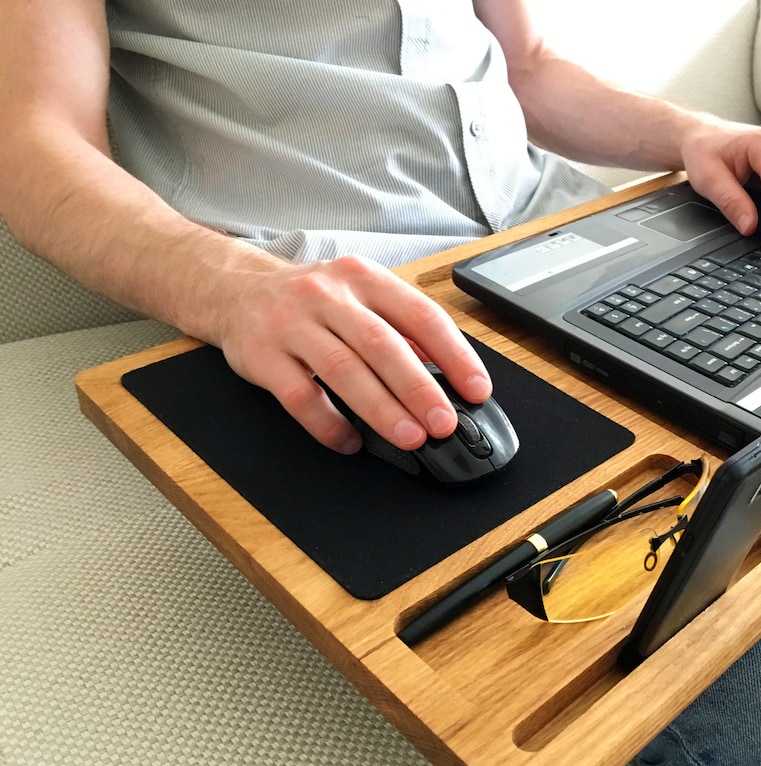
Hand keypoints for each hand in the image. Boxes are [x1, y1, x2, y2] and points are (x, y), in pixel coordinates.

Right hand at [216, 254, 491, 453]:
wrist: (235, 290)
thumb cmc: (311, 300)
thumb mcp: (359, 295)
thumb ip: (400, 328)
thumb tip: (447, 374)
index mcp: (364, 279)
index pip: (420, 315)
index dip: (454, 354)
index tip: (476, 390)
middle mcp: (328, 296)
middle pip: (381, 344)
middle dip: (418, 388)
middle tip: (444, 423)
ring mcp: (292, 324)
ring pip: (343, 370)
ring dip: (381, 409)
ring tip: (409, 437)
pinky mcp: (262, 355)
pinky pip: (299, 396)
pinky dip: (329, 424)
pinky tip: (350, 441)